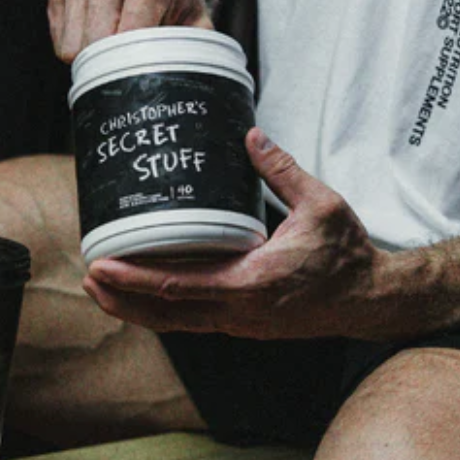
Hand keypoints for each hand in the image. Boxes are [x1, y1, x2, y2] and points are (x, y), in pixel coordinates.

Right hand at [48, 0, 212, 63]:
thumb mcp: (196, 20)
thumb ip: (198, 48)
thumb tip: (193, 81)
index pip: (127, 38)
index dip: (135, 62)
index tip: (146, 70)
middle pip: (95, 45)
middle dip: (113, 61)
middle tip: (133, 57)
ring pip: (73, 47)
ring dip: (94, 55)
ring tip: (118, 40)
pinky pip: (60, 41)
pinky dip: (78, 46)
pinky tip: (99, 33)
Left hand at [83, 128, 382, 338]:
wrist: (370, 299)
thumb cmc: (347, 255)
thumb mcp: (321, 204)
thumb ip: (282, 170)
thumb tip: (251, 136)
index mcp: (252, 284)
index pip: (179, 287)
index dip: (135, 278)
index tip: (102, 265)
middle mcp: (240, 312)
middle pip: (166, 314)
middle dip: (123, 299)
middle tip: (89, 277)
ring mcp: (242, 323)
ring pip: (178, 322)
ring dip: (138, 308)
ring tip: (105, 288)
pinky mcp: (246, 323)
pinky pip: (196, 320)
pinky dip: (165, 310)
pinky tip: (147, 295)